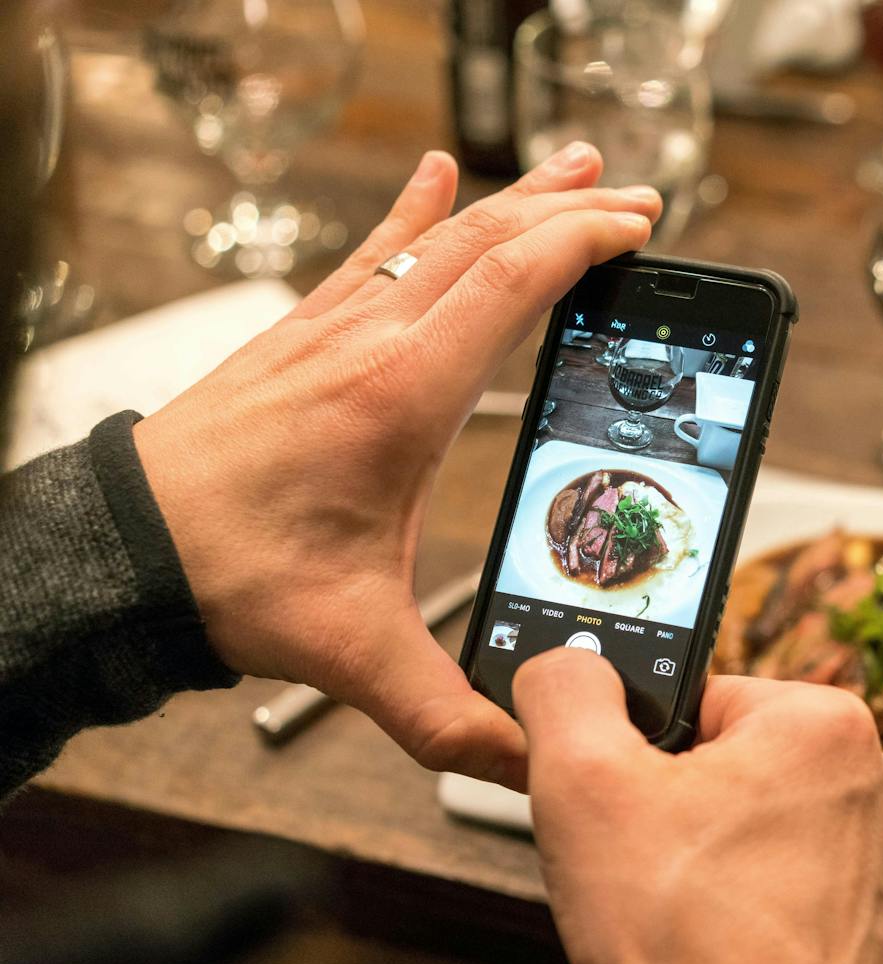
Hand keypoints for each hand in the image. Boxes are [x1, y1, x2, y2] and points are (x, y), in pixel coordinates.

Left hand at [134, 145, 661, 789]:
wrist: (125, 552)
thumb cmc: (230, 579)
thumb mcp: (356, 656)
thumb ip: (451, 716)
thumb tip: (530, 761)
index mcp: (399, 396)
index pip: (510, 284)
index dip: (584, 246)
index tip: (641, 232)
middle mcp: (368, 341)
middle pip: (487, 242)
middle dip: (572, 214)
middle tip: (639, 203)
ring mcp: (331, 328)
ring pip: (437, 235)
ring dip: (512, 199)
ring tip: (573, 166)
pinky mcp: (304, 337)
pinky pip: (372, 251)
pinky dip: (414, 210)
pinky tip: (433, 175)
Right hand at [515, 649, 882, 963]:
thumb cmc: (680, 935)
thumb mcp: (581, 780)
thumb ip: (566, 692)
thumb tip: (567, 664)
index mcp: (825, 724)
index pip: (708, 701)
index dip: (649, 753)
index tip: (633, 802)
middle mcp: (880, 783)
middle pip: (744, 765)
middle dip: (691, 806)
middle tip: (654, 863)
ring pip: (775, 830)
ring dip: (729, 860)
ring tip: (690, 911)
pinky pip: (808, 894)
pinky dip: (767, 912)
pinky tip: (728, 945)